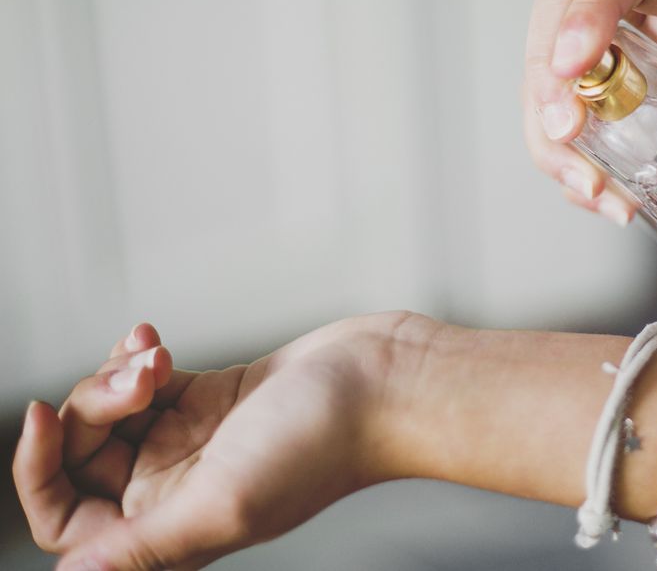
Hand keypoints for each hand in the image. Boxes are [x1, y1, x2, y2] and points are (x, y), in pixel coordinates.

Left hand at [14, 312, 433, 569]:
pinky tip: (159, 342)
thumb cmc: (326, 444)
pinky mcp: (212, 398)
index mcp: (173, 527)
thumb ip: (145, 545)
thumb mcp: (223, 502)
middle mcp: (176, 489)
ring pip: (112, 410)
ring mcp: (193, 441)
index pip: (68, 521)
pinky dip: (139, 357)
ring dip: (121, 374)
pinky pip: (144, 379)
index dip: (39, 472)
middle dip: (96, 405)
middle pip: (84, 453)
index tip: (42, 418)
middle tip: (141, 381)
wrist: (385, 382)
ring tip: (161, 357)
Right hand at [524, 0, 656, 232]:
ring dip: (547, 130)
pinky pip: (569, 113)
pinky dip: (567, 159)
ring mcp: (631, 56)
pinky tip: (602, 197)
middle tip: (567, 136)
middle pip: (563, 7)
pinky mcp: (620, 97)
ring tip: (592, 190)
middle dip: (547, 74)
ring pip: (552, 65)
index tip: (576, 68)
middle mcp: (656, 21)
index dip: (589, 7)